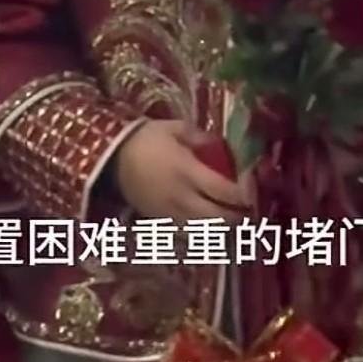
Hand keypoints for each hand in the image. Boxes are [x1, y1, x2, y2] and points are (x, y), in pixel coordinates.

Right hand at [114, 120, 249, 221]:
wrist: (110, 158)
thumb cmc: (145, 139)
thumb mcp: (175, 128)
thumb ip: (202, 138)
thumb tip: (223, 147)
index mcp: (187, 172)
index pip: (225, 191)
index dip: (244, 194)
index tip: (252, 189)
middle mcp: (182, 197)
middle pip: (219, 218)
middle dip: (238, 216)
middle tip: (248, 208)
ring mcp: (170, 213)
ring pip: (205, 231)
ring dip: (222, 227)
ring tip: (231, 217)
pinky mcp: (161, 221)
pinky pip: (188, 233)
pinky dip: (203, 231)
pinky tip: (209, 223)